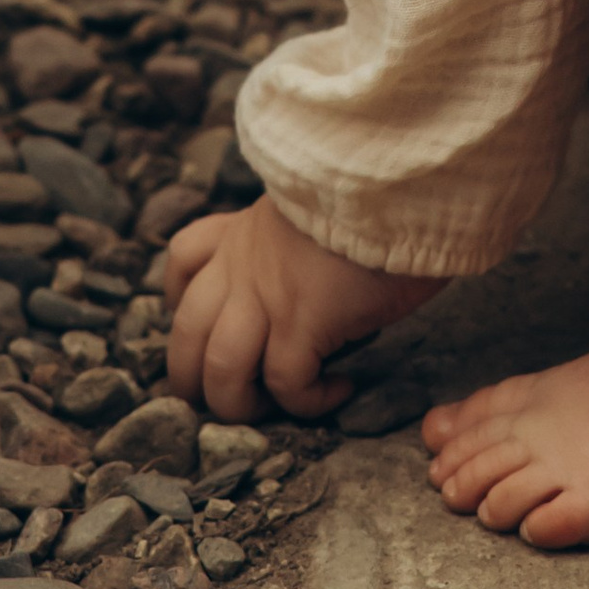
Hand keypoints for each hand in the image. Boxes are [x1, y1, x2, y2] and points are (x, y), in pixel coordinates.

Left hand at [160, 191, 442, 419]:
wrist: (406, 181)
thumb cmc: (383, 195)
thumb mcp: (321, 204)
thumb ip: (296, 237)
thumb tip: (312, 280)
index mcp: (246, 229)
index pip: (183, 260)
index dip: (181, 304)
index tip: (210, 329)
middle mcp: (243, 262)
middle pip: (186, 333)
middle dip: (195, 380)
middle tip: (233, 400)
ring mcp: (268, 293)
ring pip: (220, 369)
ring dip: (241, 405)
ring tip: (277, 407)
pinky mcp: (303, 320)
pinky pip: (288, 383)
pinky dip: (310, 402)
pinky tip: (341, 389)